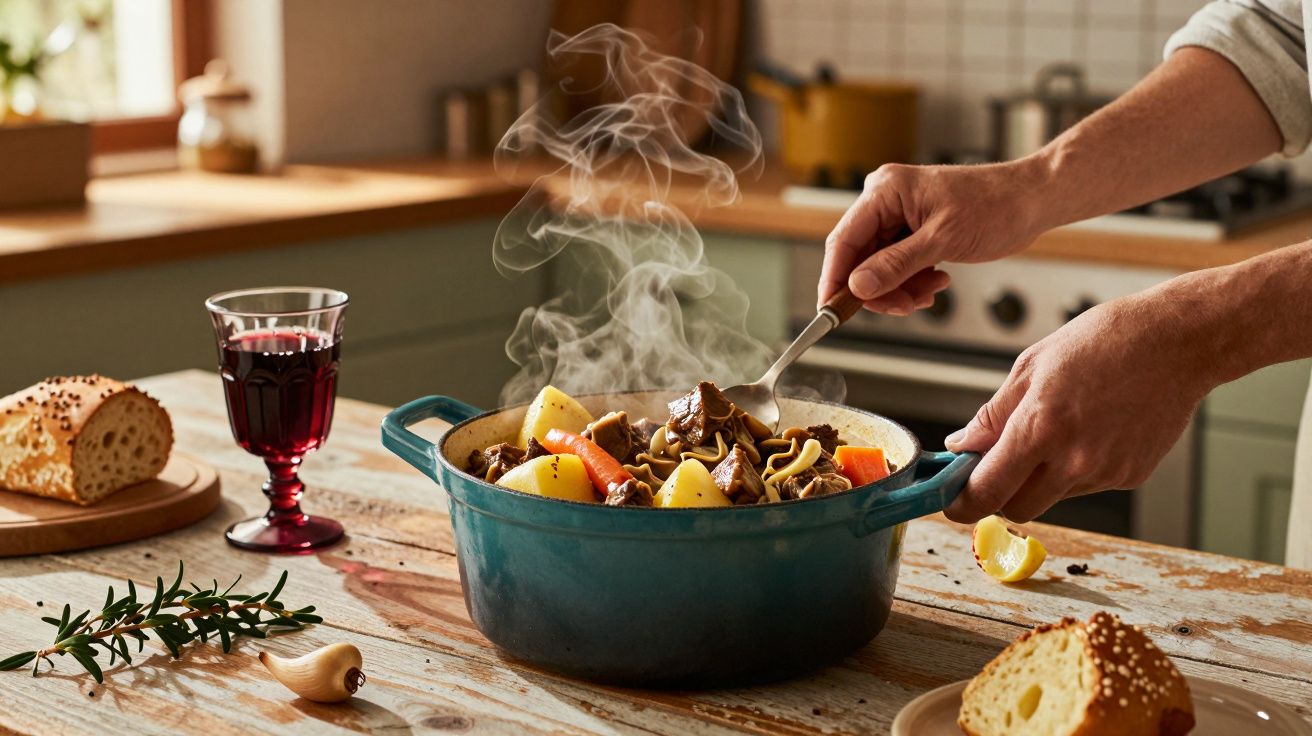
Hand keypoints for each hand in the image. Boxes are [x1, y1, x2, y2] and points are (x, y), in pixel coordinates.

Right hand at [819, 160, 1053, 313]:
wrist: (1032, 201)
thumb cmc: (996, 206)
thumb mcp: (942, 240)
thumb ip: (896, 265)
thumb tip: (858, 286)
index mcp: (885, 191)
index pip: (843, 240)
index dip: (835, 278)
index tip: (830, 309)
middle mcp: (887, 200)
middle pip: (860, 257)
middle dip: (879, 288)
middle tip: (900, 307)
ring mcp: (900, 215)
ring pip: (879, 266)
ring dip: (900, 288)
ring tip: (928, 293)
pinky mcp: (915, 229)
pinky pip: (898, 264)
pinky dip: (913, 281)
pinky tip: (936, 281)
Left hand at [942, 292, 1213, 522]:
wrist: (1179, 341)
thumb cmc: (1104, 341)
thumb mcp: (1031, 366)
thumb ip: (992, 415)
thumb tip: (961, 445)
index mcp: (1040, 429)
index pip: (986, 492)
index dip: (961, 502)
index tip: (951, 498)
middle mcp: (1073, 461)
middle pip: (1017, 509)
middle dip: (999, 494)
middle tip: (996, 465)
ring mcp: (1106, 473)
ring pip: (1053, 497)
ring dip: (1040, 479)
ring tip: (1058, 428)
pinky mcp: (1131, 476)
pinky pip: (1087, 486)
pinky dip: (1076, 469)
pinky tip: (1092, 429)